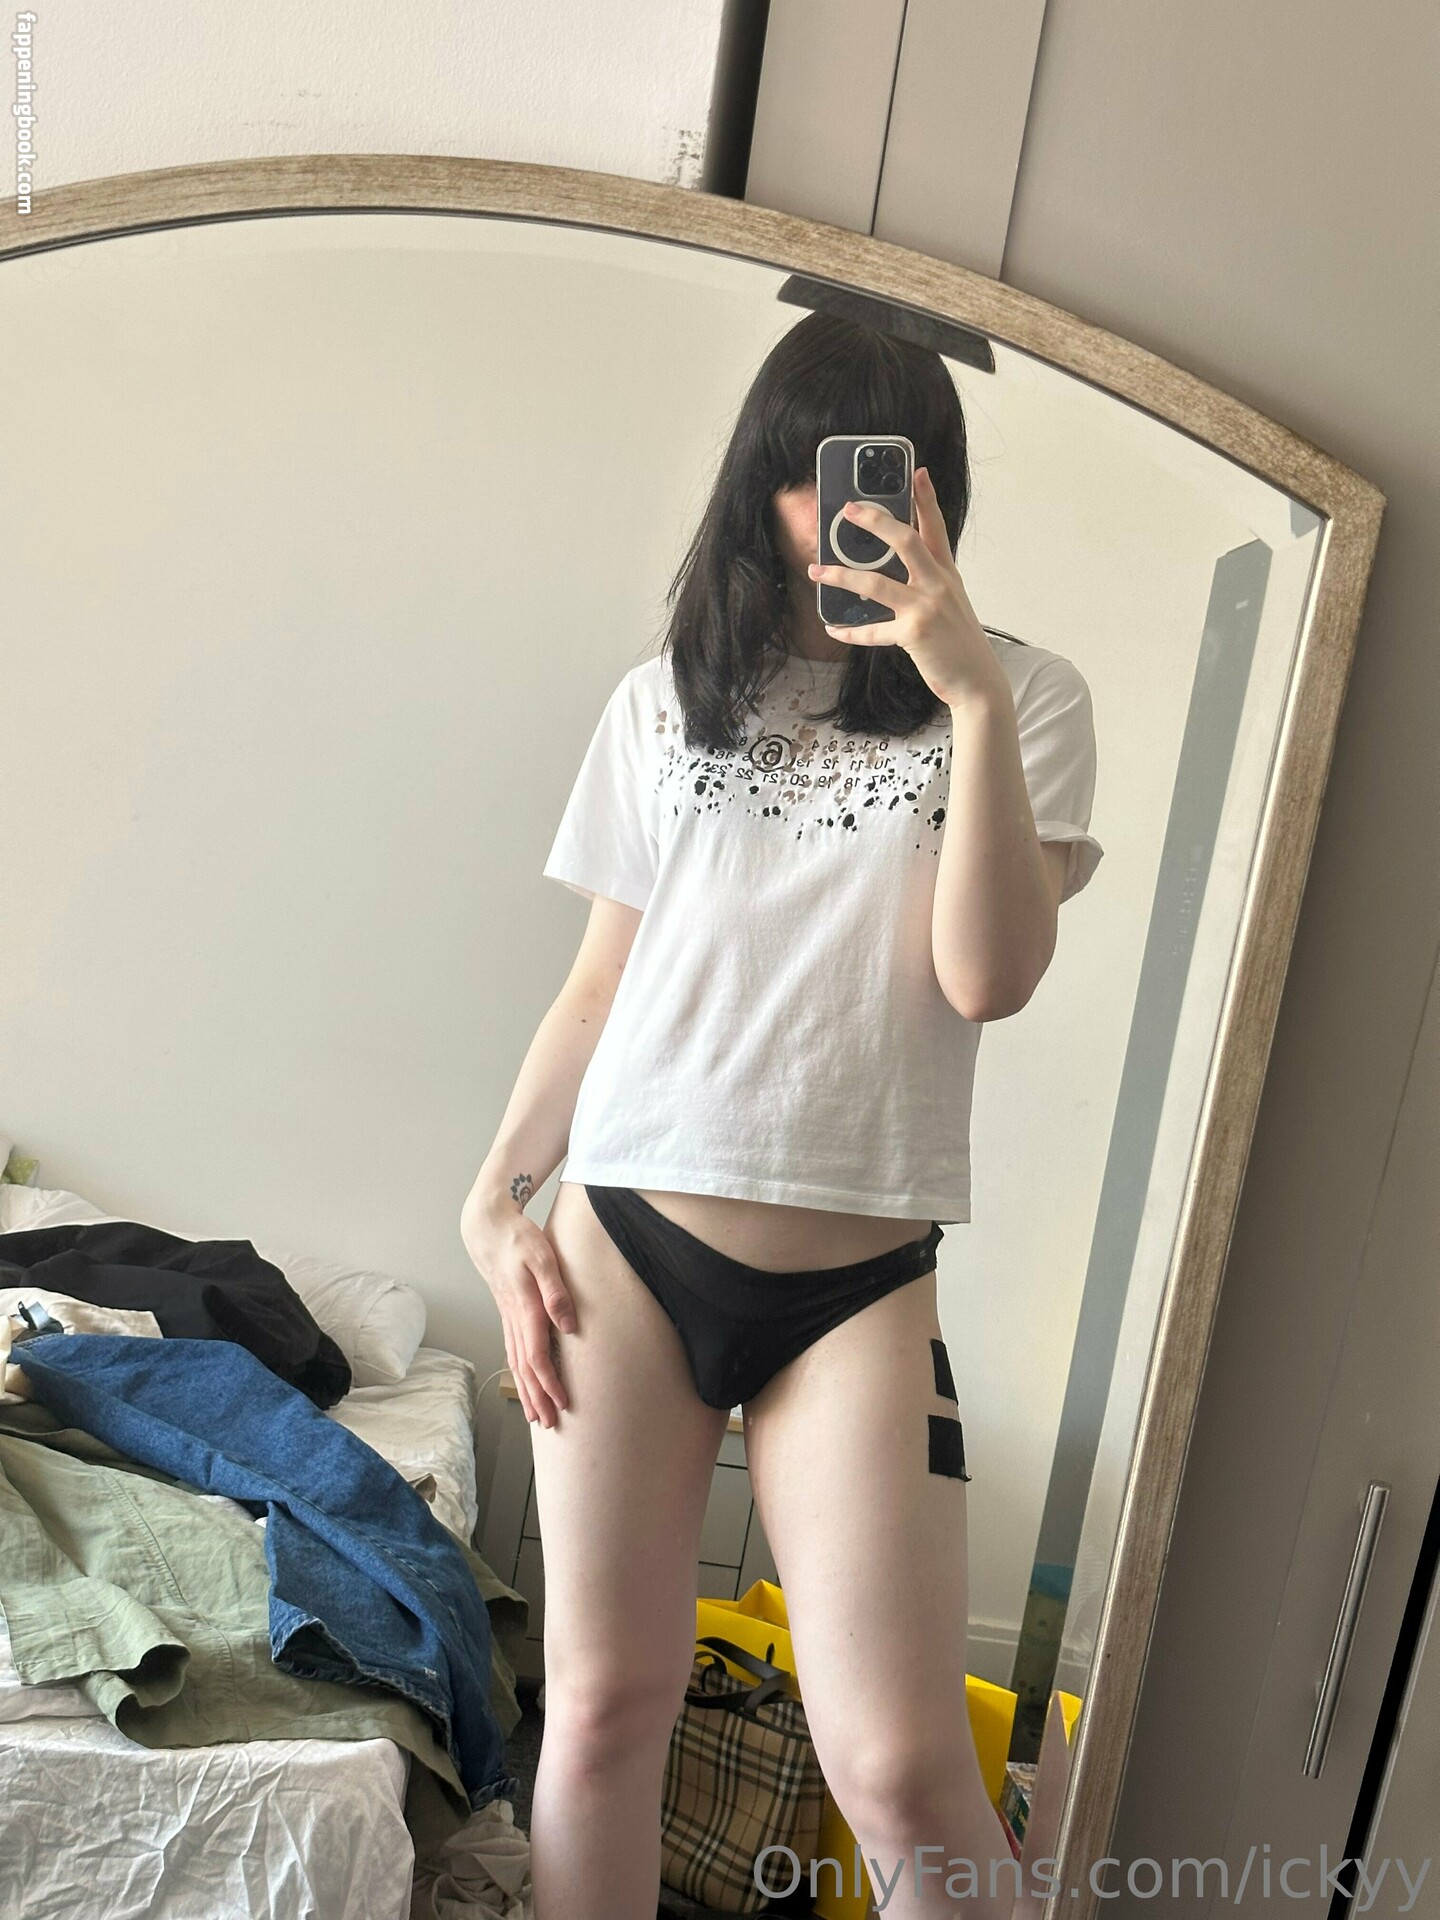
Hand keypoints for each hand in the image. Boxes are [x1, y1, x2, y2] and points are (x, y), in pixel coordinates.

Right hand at [460, 1195, 575, 1426]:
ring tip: (537, 1414)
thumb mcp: (543, 1258)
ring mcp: (508, 1316)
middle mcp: (514, 1317)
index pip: (537, 1355)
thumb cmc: (518, 1238)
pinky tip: (523, 1381)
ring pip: (516, 1362)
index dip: (549, 1382)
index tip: (562, 1403)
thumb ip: (556, 1291)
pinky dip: (519, 1371)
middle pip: (525, 1367)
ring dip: (527, 1390)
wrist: (487, 1226)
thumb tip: (568, 1324)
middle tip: (550, 1424)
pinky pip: (512, 1349)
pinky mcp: (507, 1312)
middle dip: (537, 1397)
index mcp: (524, 1307)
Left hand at [807, 467, 1008, 707]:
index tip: (918, 472)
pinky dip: (850, 631)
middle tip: (849, 510)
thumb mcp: (952, 602)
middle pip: (905, 540)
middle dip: (875, 521)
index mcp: (947, 573)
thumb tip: (897, 570)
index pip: (936, 528)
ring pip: (875, 583)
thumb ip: (930, 581)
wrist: (978, 681)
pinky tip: (833, 628)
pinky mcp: (913, 633)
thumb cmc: (960, 642)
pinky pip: (872, 631)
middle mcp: (938, 584)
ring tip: (816, 569)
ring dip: (840, 575)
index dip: (926, 498)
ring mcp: (926, 607)